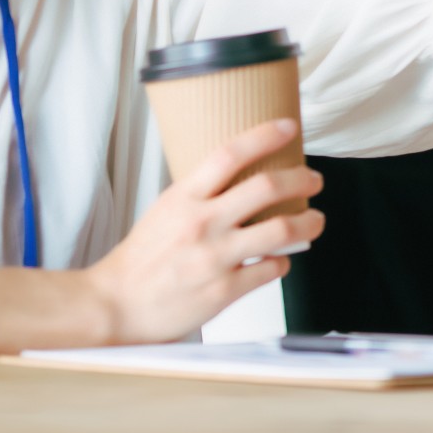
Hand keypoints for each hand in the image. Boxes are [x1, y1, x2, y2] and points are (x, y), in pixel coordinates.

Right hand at [82, 119, 324, 344]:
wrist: (117, 305)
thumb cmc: (140, 259)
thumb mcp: (165, 210)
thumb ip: (200, 194)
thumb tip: (239, 179)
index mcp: (184, 197)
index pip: (230, 153)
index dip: (264, 135)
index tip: (288, 127)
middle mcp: (202, 223)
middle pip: (267, 187)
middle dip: (302, 179)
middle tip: (314, 180)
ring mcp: (215, 257)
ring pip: (281, 230)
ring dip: (309, 222)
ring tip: (315, 220)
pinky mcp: (224, 290)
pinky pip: (271, 269)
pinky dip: (283, 262)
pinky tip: (280, 259)